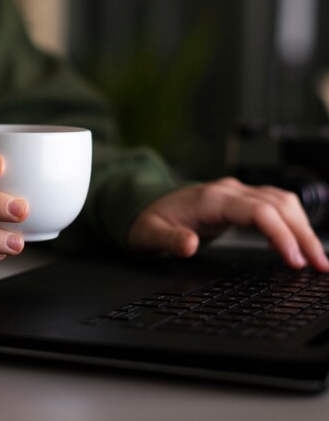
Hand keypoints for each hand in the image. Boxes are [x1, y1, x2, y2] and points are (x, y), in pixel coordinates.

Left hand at [127, 177, 328, 270]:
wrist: (146, 206)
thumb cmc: (149, 220)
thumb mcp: (149, 235)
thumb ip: (169, 240)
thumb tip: (189, 245)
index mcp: (210, 199)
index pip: (256, 210)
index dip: (279, 233)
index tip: (294, 260)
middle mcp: (228, 191)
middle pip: (277, 206)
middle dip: (303, 235)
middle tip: (320, 266)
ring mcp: (236, 192)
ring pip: (282, 202)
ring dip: (303, 227)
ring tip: (318, 259)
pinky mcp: (241, 200)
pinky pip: (276, 204)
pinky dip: (294, 221)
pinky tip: (302, 241)